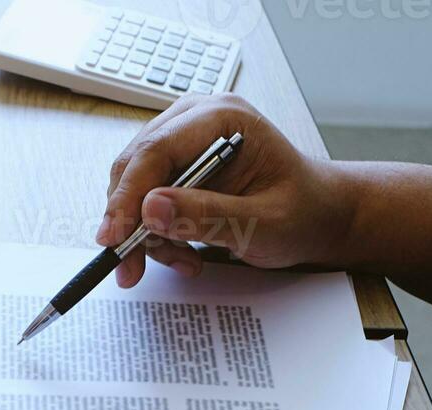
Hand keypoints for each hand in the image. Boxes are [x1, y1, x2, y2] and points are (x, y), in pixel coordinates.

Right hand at [98, 94, 353, 287]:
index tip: (114, 238)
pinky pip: (145, 199)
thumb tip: (150, 209)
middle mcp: (196, 119)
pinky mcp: (177, 164)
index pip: (155, 150)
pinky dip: (155, 233)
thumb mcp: (262, 223)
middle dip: (129, 223)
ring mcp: (183, 140)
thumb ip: (207, 215)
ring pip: (134, 186)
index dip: (127, 196)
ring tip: (183, 261)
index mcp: (222, 118)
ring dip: (146, 234)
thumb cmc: (302, 212)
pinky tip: (184, 253)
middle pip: (134, 167)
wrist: (317, 214)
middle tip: (131, 268)